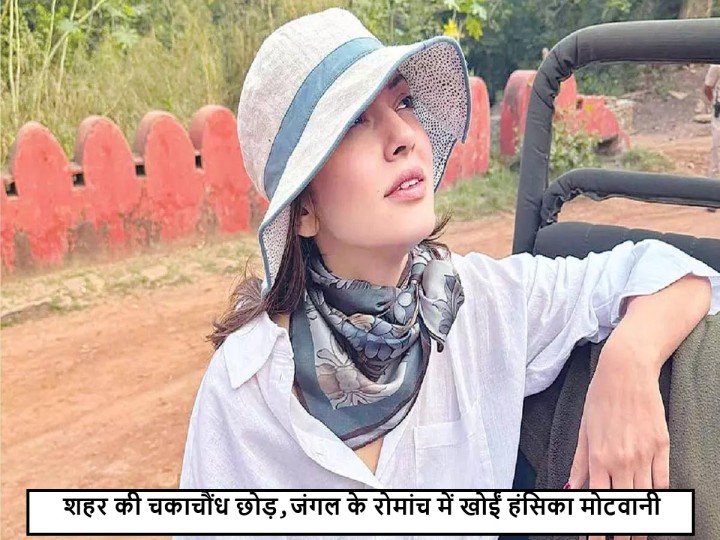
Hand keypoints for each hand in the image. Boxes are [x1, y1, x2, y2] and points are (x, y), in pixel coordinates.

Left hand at [567, 339, 669, 539]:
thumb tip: (570, 489)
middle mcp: (621, 459)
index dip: (597, 524)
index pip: (598, 500)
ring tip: (636, 534)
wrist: (626, 373)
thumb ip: (578, 462)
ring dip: (641, 520)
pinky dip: (659, 498)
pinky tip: (655, 509)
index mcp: (597, 457)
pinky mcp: (662, 447)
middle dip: (620, 529)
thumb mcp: (583, 430)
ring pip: (644, 498)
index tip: (593, 538)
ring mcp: (644, 454)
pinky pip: (662, 481)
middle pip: (623, 505)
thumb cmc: (600, 399)